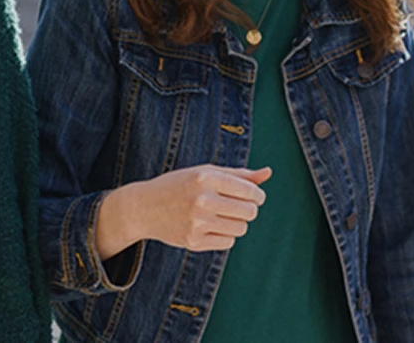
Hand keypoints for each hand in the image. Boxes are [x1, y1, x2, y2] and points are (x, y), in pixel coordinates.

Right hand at [96, 165, 270, 259]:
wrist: (145, 207)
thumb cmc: (179, 185)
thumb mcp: (205, 172)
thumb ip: (238, 174)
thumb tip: (268, 172)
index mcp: (206, 177)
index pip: (250, 191)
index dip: (257, 195)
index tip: (253, 195)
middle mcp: (202, 200)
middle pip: (249, 211)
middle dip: (248, 209)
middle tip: (235, 205)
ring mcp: (197, 222)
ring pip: (241, 228)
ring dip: (237, 222)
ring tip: (221, 215)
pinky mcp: (194, 241)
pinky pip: (228, 242)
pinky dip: (225, 235)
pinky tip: (211, 226)